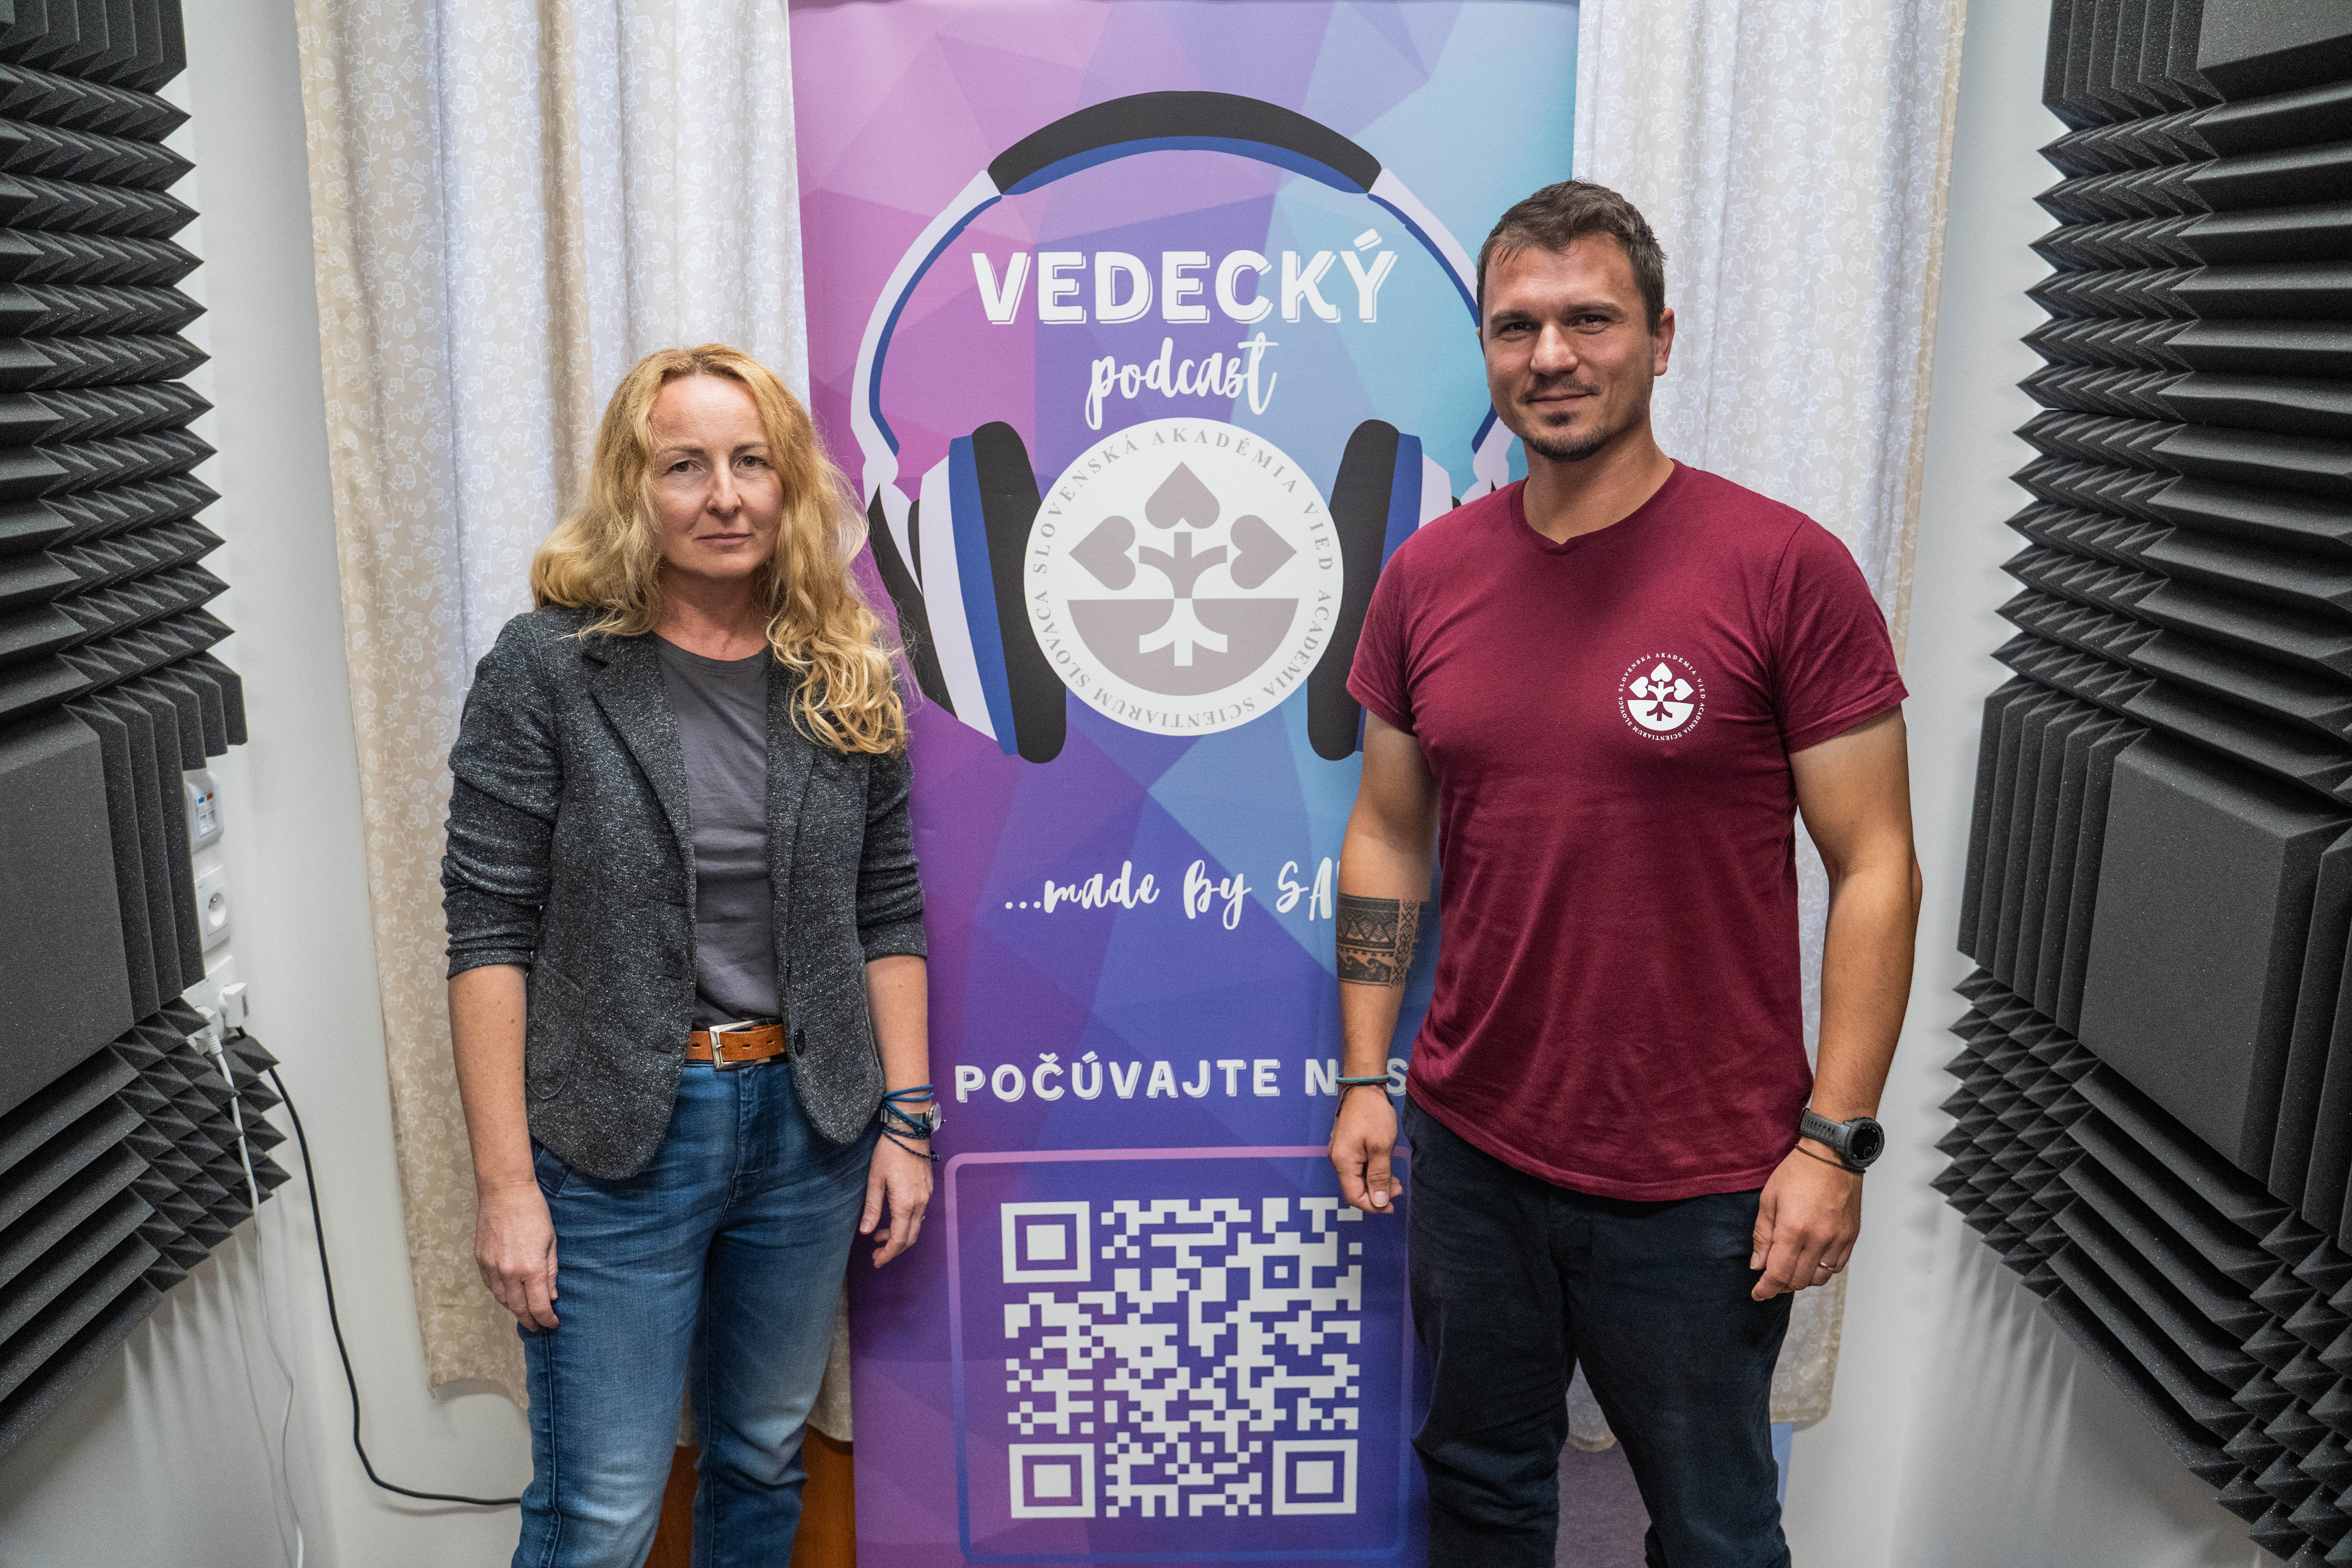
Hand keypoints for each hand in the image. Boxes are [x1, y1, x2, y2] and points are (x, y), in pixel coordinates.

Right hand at [475, 1182, 558, 1328]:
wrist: (505, 1192)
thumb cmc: (533, 1212)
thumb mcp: (551, 1242)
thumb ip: (551, 1272)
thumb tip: (551, 1297)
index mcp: (531, 1268)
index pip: (538, 1306)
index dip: (546, 1319)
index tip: (552, 1324)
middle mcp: (509, 1272)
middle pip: (518, 1308)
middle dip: (529, 1320)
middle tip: (537, 1326)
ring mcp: (492, 1267)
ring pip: (502, 1299)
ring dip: (514, 1309)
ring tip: (524, 1313)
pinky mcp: (480, 1260)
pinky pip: (490, 1286)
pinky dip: (500, 1294)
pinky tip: (508, 1295)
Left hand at [861, 1135, 932, 1266]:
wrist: (910, 1131)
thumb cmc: (889, 1152)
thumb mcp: (874, 1180)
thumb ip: (872, 1208)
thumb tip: (865, 1231)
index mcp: (905, 1204)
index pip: (900, 1239)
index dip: (888, 1253)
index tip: (877, 1260)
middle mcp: (920, 1203)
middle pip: (911, 1237)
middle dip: (894, 1249)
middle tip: (877, 1254)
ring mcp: (926, 1196)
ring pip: (916, 1226)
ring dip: (900, 1235)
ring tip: (879, 1234)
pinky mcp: (927, 1188)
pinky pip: (920, 1214)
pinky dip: (907, 1223)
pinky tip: (894, 1218)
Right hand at [1329, 1088, 1400, 1214]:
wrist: (1363, 1087)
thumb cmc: (1372, 1113)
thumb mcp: (1381, 1146)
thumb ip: (1379, 1175)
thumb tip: (1379, 1202)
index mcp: (1343, 1161)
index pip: (1353, 1196)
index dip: (1372, 1206)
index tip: (1392, 1206)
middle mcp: (1338, 1159)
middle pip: (1355, 1188)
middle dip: (1377, 1194)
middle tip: (1399, 1190)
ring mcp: (1341, 1152)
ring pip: (1357, 1178)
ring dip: (1376, 1183)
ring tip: (1396, 1181)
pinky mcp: (1347, 1146)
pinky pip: (1358, 1167)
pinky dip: (1372, 1172)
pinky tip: (1386, 1169)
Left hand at [1749, 1143, 1862, 1300]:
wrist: (1832, 1155)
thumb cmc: (1798, 1172)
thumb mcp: (1769, 1199)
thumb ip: (1762, 1236)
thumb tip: (1758, 1265)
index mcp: (1793, 1229)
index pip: (1778, 1273)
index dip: (1766, 1289)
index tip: (1758, 1294)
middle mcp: (1818, 1238)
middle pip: (1798, 1280)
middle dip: (1781, 1285)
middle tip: (1770, 1279)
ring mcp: (1838, 1238)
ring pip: (1819, 1278)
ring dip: (1801, 1279)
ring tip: (1790, 1269)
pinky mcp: (1851, 1236)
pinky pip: (1837, 1267)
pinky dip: (1822, 1270)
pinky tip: (1811, 1261)